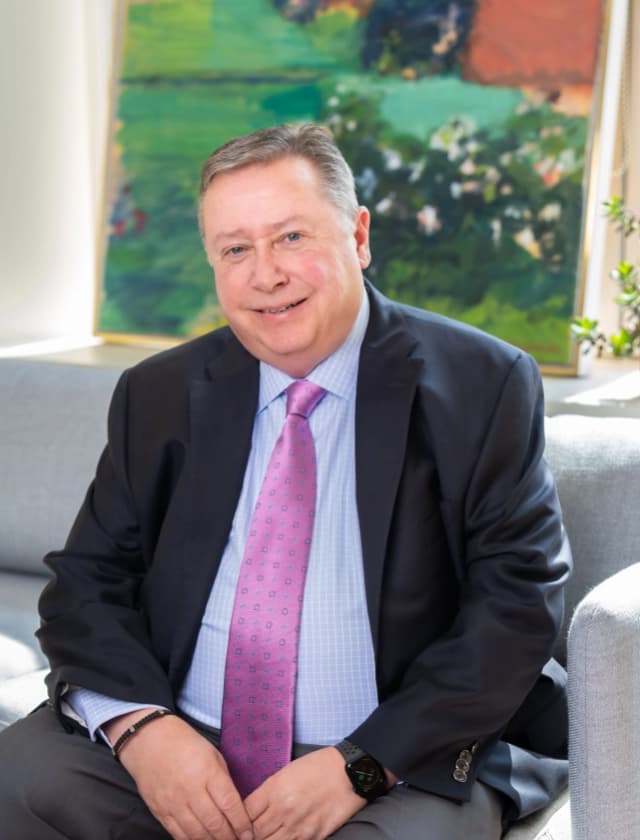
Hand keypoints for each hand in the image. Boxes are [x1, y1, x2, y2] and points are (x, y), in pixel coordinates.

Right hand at [106, 711, 253, 839]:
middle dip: (230, 837)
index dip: (241, 823)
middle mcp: (191, 790)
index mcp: (208, 772)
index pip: (229, 804)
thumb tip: (234, 806)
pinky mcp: (160, 811)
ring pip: (197, 833)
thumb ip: (223, 780)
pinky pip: (178, 834)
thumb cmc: (185, 744)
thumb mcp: (212, 754)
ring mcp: (173, 803)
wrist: (149, 741)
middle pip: (215, 823)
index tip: (249, 833)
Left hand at [245, 747, 366, 839]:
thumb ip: (269, 791)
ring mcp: (297, 825)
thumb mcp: (288, 771)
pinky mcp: (312, 836)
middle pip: (253, 832)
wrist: (349, 771)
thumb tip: (255, 809)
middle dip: (246, 835)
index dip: (237, 821)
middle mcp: (283, 809)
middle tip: (241, 835)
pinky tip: (280, 839)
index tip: (235, 824)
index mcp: (274, 788)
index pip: (244, 812)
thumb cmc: (319, 766)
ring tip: (260, 837)